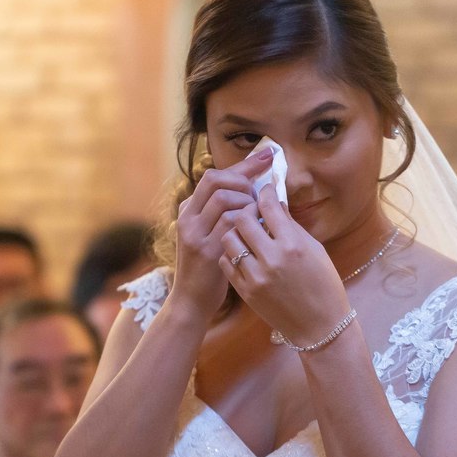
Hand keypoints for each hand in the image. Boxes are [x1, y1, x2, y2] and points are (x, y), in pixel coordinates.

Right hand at [171, 150, 273, 320]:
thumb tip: (254, 187)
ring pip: (224, 199)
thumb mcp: (208, 234)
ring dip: (247, 203)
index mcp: (189, 210)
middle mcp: (188, 217)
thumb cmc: (208, 267)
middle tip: (259, 195)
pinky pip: (230, 224)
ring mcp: (195, 234)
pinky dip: (248, 223)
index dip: (244, 164)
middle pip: (217, 180)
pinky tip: (259, 231)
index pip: (215, 175)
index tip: (268, 155)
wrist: (191, 301)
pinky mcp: (206, 251)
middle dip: (244, 181)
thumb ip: (224, 212)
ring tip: (257, 217)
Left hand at [218, 183, 348, 344]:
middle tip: (253, 213)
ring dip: (236, 232)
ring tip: (247, 235)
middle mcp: (272, 258)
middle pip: (243, 218)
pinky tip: (243, 254)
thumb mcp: (315, 250)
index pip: (268, 206)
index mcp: (293, 245)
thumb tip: (276, 204)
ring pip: (229, 239)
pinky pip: (226, 262)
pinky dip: (231, 254)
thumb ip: (292, 227)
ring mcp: (256, 277)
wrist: (320, 327)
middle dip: (247, 210)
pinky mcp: (245, 292)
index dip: (265, 193)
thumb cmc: (324, 285)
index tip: (265, 191)